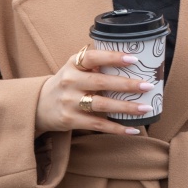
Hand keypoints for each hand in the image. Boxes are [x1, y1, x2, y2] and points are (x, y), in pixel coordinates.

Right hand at [34, 48, 152, 135]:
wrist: (39, 104)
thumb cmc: (68, 82)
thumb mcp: (76, 68)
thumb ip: (97, 64)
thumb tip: (134, 61)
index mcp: (74, 64)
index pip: (94, 57)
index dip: (113, 57)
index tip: (134, 59)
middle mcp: (70, 81)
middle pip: (101, 83)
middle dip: (127, 85)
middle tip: (148, 86)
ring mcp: (69, 101)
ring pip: (101, 105)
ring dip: (126, 108)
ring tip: (146, 108)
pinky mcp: (70, 120)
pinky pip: (97, 125)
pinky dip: (116, 128)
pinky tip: (133, 129)